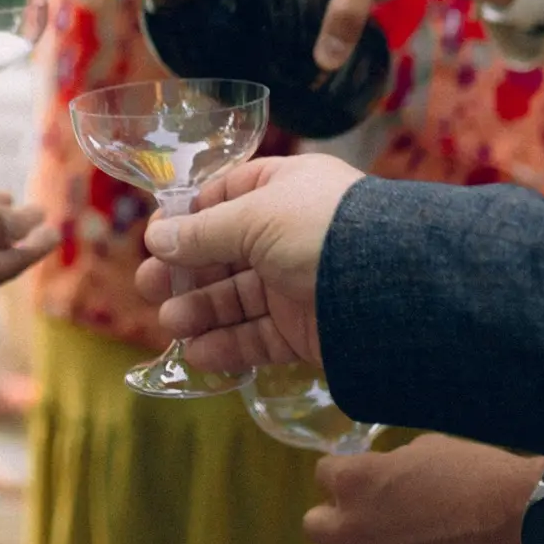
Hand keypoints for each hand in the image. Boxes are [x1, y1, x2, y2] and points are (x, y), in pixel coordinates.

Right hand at [134, 154, 364, 370]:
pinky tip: (198, 353)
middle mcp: (289, 235)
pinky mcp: (305, 330)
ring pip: (236, 299)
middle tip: (148, 286)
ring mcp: (297, 284)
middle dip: (184, 271)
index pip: (225, 198)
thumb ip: (201, 232)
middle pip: (223, 253)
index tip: (155, 238)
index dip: (187, 218)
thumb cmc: (321, 231)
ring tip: (172, 322)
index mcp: (284, 191)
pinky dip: (227, 346)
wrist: (394, 287)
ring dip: (199, 310)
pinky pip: (257, 337)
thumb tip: (155, 238)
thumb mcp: (254, 218)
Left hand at [303, 435, 543, 543]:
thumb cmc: (482, 478)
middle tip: (368, 522)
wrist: (528, 525)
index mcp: (354, 480)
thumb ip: (391, 466)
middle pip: (316, 527)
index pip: (324, 475)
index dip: (348, 478)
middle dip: (338, 522)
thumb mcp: (427, 449)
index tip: (367, 485)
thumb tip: (384, 475)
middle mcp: (350, 526)